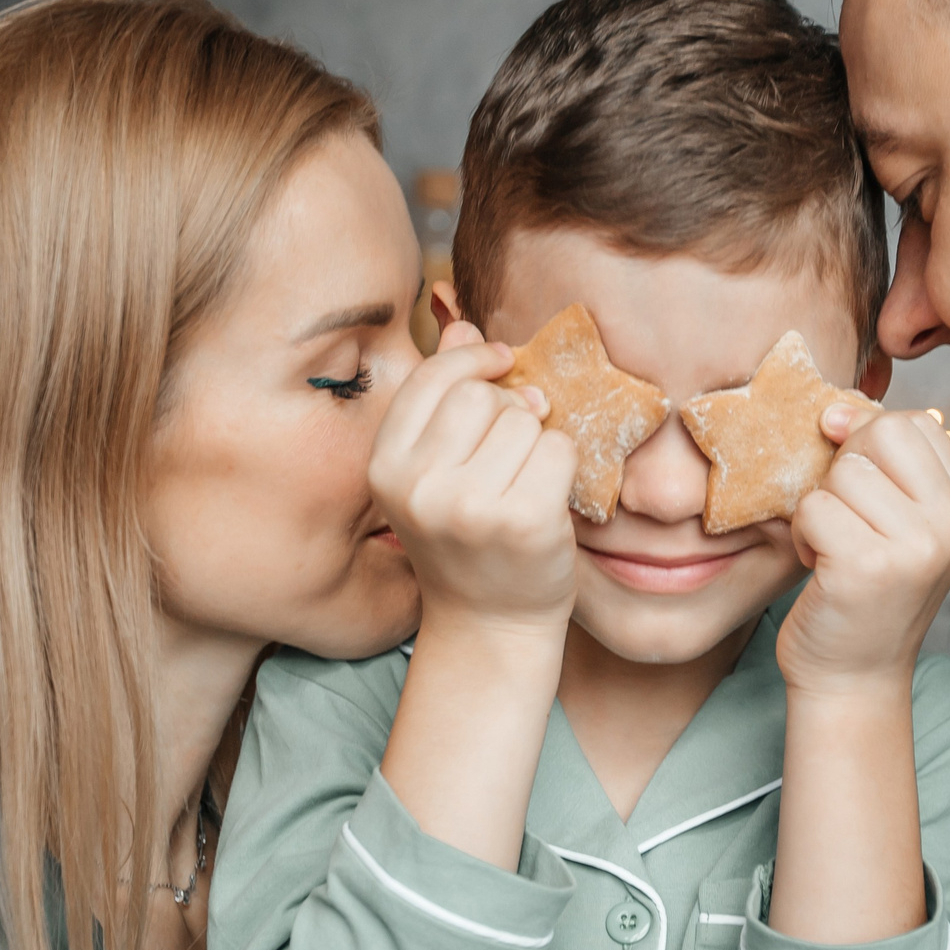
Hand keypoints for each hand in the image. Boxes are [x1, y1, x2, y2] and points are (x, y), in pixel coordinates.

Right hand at [368, 318, 578, 638]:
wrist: (491, 625)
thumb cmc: (467, 541)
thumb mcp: (436, 470)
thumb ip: (443, 398)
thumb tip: (463, 324)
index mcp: (386, 467)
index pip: (434, 378)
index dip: (474, 360)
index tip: (501, 362)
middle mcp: (419, 487)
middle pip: (481, 395)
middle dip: (508, 409)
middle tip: (511, 450)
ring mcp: (470, 507)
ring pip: (524, 419)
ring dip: (537, 441)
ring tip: (523, 482)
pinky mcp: (523, 521)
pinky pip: (558, 450)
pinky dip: (563, 468)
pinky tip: (546, 501)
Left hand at [775, 405, 949, 694]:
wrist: (852, 677)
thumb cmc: (865, 594)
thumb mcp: (895, 523)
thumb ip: (884, 464)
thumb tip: (836, 413)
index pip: (914, 424)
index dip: (870, 443)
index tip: (859, 488)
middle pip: (880, 434)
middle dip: (846, 471)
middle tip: (848, 524)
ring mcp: (915, 546)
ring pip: (842, 472)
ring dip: (820, 508)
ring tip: (834, 549)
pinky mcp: (867, 566)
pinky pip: (813, 507)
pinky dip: (801, 535)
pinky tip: (818, 567)